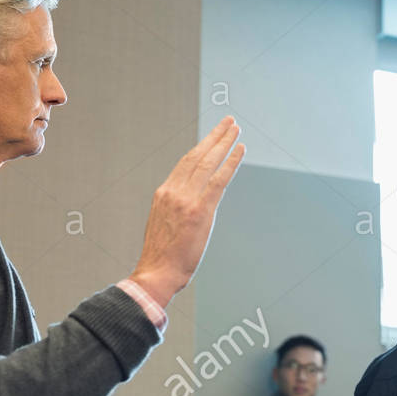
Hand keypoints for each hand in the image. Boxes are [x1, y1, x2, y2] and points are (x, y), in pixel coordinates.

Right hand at [129, 117, 244, 305]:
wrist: (156, 273)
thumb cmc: (161, 257)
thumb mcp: (164, 225)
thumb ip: (177, 210)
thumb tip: (191, 206)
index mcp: (163, 193)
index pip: (185, 164)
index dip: (200, 148)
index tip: (212, 137)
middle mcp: (173, 191)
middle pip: (197, 156)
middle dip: (214, 136)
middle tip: (228, 122)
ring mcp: (186, 199)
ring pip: (208, 162)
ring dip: (224, 142)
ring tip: (236, 129)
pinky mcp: (200, 210)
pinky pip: (219, 180)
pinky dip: (231, 162)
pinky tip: (240, 150)